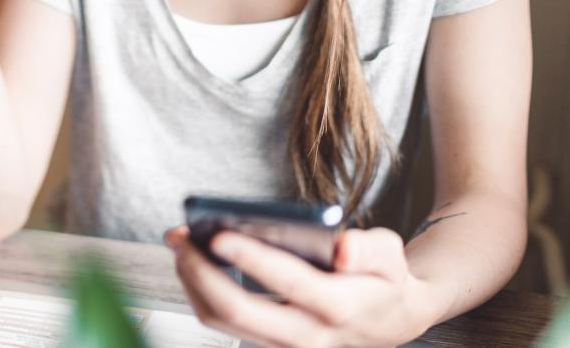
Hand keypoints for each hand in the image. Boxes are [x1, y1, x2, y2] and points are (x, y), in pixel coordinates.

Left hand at [164, 225, 436, 347]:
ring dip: (192, 280)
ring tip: (179, 241)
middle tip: (181, 236)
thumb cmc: (382, 277)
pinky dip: (199, 289)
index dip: (252, 258)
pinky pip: (222, 322)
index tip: (219, 233)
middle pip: (239, 312)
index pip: (290, 283)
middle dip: (202, 272)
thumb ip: (370, 249)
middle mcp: (309, 335)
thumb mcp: (390, 254)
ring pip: (222, 321)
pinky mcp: (266, 343)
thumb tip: (342, 248)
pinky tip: (190, 257)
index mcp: (341, 308)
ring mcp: (284, 345)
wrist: (387, 318)